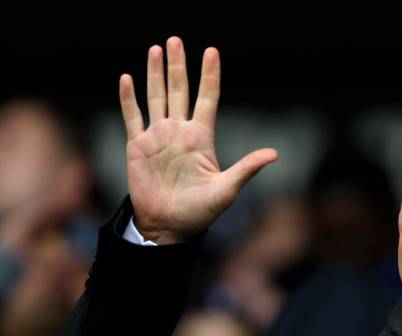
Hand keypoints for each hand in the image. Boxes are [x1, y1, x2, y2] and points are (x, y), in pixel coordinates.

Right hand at [119, 37, 277, 243]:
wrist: (168, 227)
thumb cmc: (200, 212)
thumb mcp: (226, 190)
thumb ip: (247, 168)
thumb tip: (274, 154)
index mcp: (202, 138)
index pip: (207, 98)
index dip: (210, 76)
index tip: (212, 51)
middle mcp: (180, 132)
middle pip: (179, 91)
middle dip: (178, 66)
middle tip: (176, 40)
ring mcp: (158, 137)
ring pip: (156, 97)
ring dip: (155, 74)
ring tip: (156, 49)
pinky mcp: (137, 146)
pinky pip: (132, 117)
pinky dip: (128, 98)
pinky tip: (127, 78)